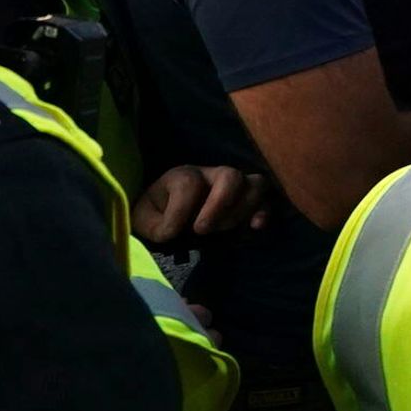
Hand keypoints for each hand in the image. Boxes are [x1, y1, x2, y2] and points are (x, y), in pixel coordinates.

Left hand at [132, 166, 263, 244]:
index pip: (188, 184)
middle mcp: (211, 175)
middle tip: (202, 230)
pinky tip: (254, 227)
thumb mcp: (143, 221)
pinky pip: (266, 200)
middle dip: (219, 205)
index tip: (170, 235)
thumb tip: (174, 233)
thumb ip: (154, 226)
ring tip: (223, 230)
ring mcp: (233, 187)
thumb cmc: (156, 216)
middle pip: (230, 175)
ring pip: (255, 184)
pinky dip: (264, 212)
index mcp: (182, 176)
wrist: (166, 216)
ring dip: (242, 209)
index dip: (180, 212)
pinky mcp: (247, 202)